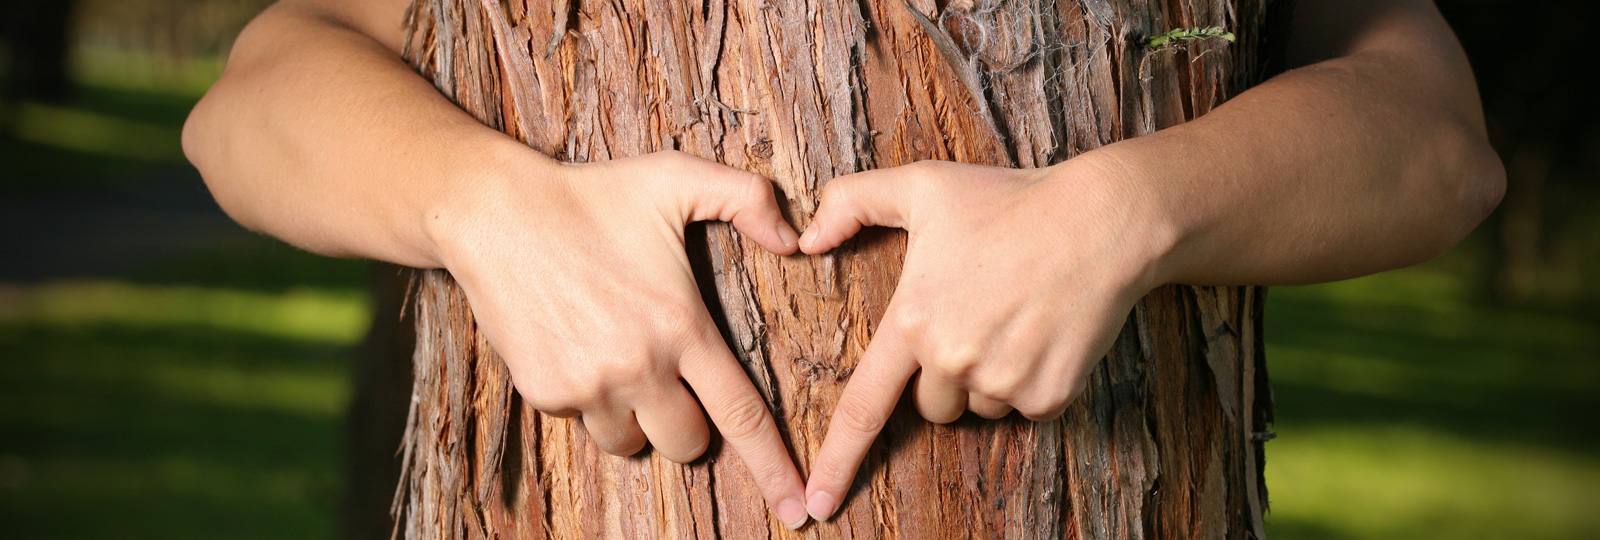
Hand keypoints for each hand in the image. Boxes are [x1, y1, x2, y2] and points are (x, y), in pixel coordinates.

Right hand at [430, 149, 810, 528]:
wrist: (495, 212)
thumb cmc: (593, 194)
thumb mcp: (677, 178)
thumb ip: (749, 199)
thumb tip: (798, 238)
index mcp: (681, 326)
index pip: (741, 414)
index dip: (773, 467)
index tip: (798, 509)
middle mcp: (638, 367)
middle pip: (688, 444)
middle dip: (689, 425)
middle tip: (671, 376)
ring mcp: (588, 387)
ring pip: (632, 442)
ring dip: (636, 417)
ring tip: (618, 354)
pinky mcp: (546, 394)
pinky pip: (584, 423)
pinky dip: (591, 400)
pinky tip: (579, 346)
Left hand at [794, 156, 1175, 519]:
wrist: (1101, 221)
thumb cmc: (1010, 200)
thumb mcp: (923, 186)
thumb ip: (853, 202)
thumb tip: (805, 238)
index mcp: (914, 321)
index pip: (864, 406)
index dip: (837, 459)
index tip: (819, 502)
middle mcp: (954, 358)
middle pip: (930, 406)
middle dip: (944, 377)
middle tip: (976, 317)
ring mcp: (1004, 381)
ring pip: (978, 408)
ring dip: (989, 378)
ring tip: (1014, 317)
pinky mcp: (1049, 395)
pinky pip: (1025, 410)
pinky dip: (1032, 382)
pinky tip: (1044, 331)